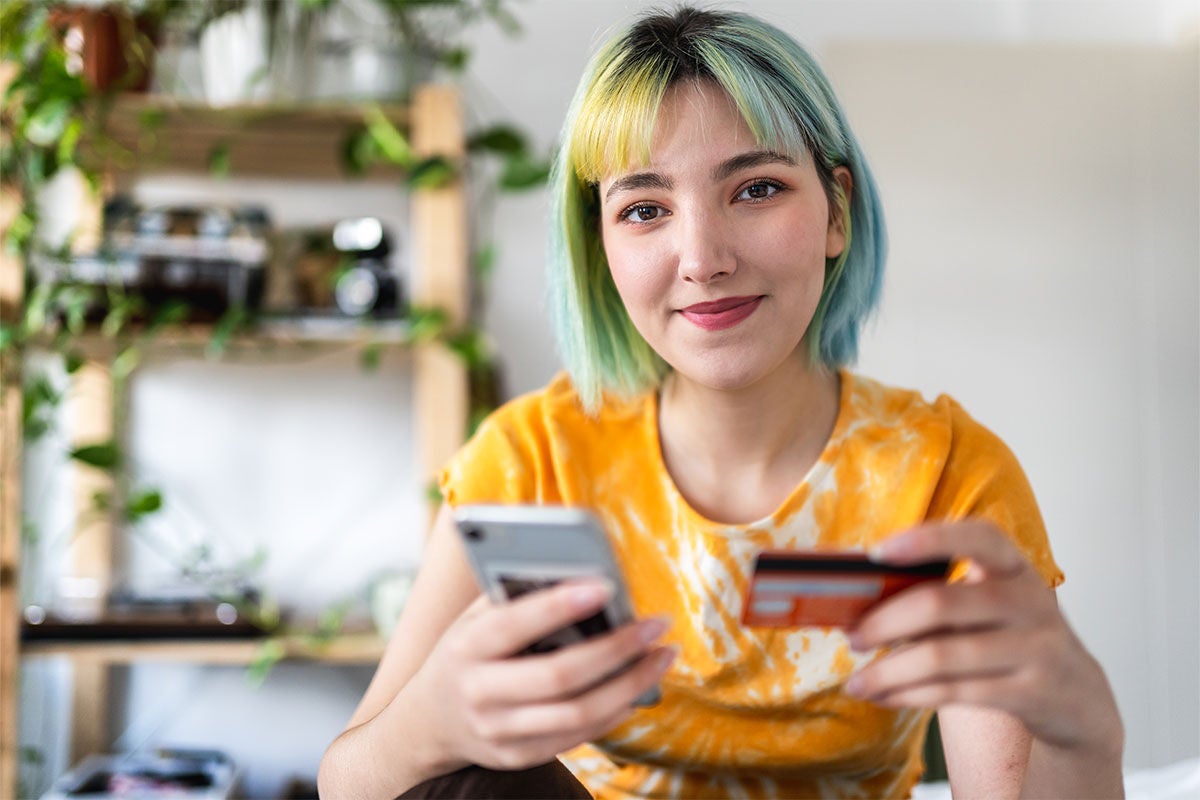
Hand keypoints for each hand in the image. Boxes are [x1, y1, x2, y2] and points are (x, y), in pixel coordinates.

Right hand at [407, 579, 674, 771]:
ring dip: (630, 684)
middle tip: (656, 624)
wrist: (427, 721)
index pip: (514, 625)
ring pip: (577, 713)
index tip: (604, 586)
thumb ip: (517, 597)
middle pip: (558, 675)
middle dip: (616, 649)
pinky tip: (638, 686)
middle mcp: (478, 692)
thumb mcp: (475, 617)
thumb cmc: (467, 651)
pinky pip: (578, 736)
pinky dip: (614, 710)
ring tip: (662, 655)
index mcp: (466, 646)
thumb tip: (583, 572)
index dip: (559, 606)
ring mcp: (498, 730)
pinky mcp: (518, 756)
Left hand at [845, 520, 1121, 753]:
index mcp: (1014, 567)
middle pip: (941, 604)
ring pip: (941, 657)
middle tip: (852, 636)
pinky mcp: (1032, 693)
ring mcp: (1036, 648)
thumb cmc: (1010, 638)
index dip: (928, 539)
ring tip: (857, 681)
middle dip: (884, 622)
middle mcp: (1030, 601)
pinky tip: (884, 696)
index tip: (878, 552)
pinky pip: (954, 692)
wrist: (1078, 696)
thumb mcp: (990, 605)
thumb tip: (860, 602)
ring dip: (888, 671)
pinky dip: (909, 694)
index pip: (977, 536)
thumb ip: (940, 596)